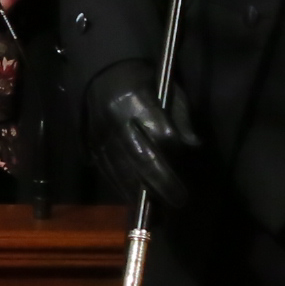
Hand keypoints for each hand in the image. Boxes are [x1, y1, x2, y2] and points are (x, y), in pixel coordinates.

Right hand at [99, 87, 204, 215]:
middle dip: (162, 182)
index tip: (187, 167)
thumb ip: (181, 118)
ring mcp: (100, 135)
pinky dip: (123, 188)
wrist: (103, 73)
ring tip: (160, 211)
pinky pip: (108, 172)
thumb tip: (193, 147)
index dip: (175, 153)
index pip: (161, 134)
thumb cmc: (145, 81)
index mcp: (137, 100)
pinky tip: (137, 199)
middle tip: (179, 200)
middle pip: (142, 158)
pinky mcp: (91, 146)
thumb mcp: (170, 90)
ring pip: (122, 170)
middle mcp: (116, 121)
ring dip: (142, 193)